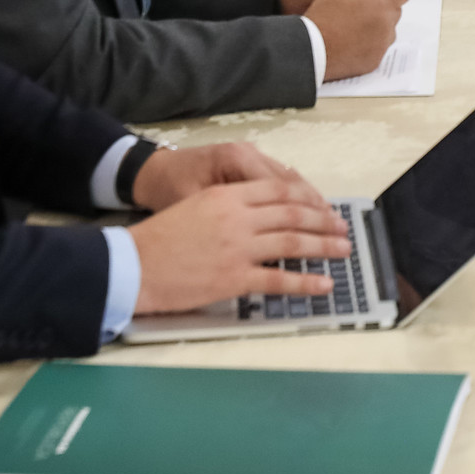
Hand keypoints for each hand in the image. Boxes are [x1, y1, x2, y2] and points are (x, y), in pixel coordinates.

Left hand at [128, 140, 324, 213]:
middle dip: (317, 208)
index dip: (305, 213)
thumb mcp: (194, 207)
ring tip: (331, 220)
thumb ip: (229, 219)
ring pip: (290, 178)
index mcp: (236, 160)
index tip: (322, 232)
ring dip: (312, 200)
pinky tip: (310, 208)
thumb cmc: (168, 191)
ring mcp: (249, 155)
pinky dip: (297, 193)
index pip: (280, 189)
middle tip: (338, 230)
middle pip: (292, 182)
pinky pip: (279, 177)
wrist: (149, 172)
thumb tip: (263, 242)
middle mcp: (248, 153)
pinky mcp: (247, 161)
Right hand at [128, 177, 352, 313]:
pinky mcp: (233, 278)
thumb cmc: (158, 238)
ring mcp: (238, 248)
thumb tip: (261, 213)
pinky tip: (323, 283)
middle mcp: (237, 217)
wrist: (131, 264)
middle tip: (342, 227)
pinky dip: (305, 282)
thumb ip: (228, 205)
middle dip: (323, 221)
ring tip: (343, 250)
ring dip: (322, 246)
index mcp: (227, 195)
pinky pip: (278, 280)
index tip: (324, 206)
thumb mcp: (194, 205)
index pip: (279, 190)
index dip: (308, 198)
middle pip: (293, 214)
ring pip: (292, 243)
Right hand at [303, 0, 411, 79]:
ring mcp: (381, 46)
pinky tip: (351, 40)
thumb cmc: (323, 19)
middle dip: (383, 6)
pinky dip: (370, 42)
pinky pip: (378, 47)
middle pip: (394, 11)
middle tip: (363, 5)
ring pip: (387, 31)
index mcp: (381, 5)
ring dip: (377, 25)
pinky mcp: (374, 61)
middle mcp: (386, 27)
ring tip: (354, 24)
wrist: (311, 49)